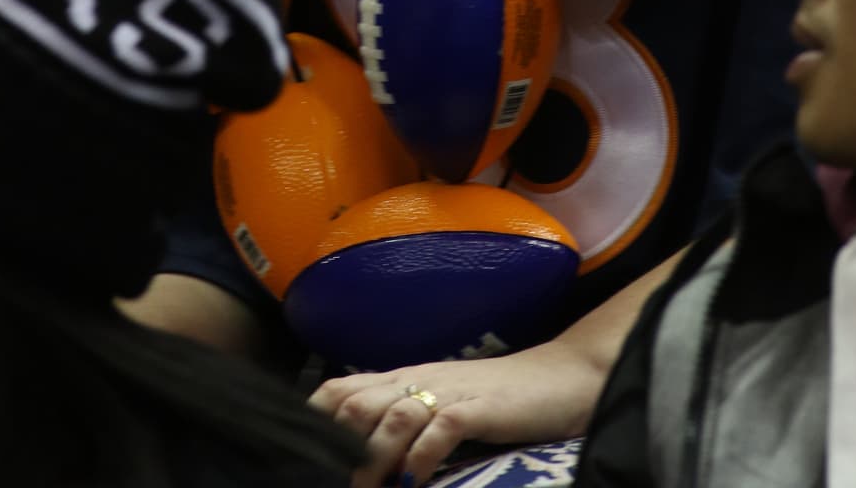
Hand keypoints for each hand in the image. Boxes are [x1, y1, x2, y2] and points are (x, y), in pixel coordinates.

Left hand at [309, 342, 599, 487]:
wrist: (560, 377)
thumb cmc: (496, 400)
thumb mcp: (440, 405)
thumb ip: (402, 424)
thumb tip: (359, 460)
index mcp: (404, 380)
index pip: (341, 389)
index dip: (312, 420)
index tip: (295, 455)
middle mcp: (420, 381)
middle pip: (358, 403)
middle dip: (337, 447)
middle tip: (326, 484)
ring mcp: (452, 391)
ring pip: (394, 416)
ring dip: (374, 457)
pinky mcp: (483, 406)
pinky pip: (445, 426)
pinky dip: (424, 454)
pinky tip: (416, 480)